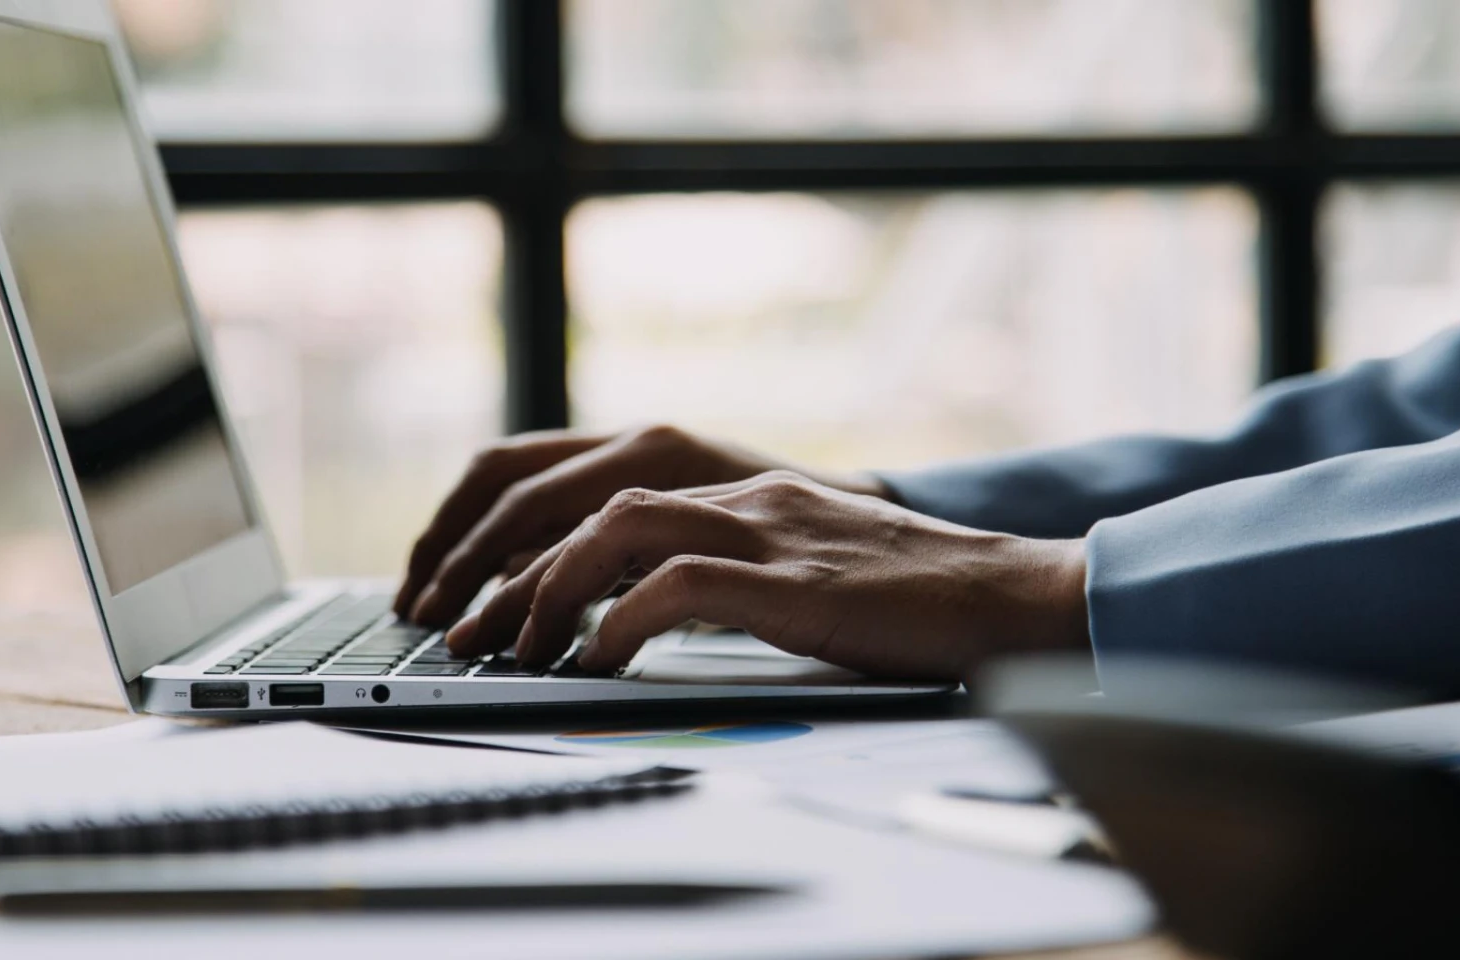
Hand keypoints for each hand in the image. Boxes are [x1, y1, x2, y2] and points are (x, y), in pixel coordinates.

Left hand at [397, 425, 892, 625]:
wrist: (1003, 593)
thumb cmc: (902, 594)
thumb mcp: (791, 561)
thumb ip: (720, 562)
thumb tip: (631, 604)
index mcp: (730, 483)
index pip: (585, 482)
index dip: (507, 530)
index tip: (466, 587)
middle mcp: (734, 490)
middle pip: (580, 501)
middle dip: (501, 566)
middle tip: (456, 628)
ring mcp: (762, 527)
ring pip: (614, 529)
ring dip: (545, 590)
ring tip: (511, 648)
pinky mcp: (789, 579)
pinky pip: (676, 586)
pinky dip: (620, 621)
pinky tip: (594, 661)